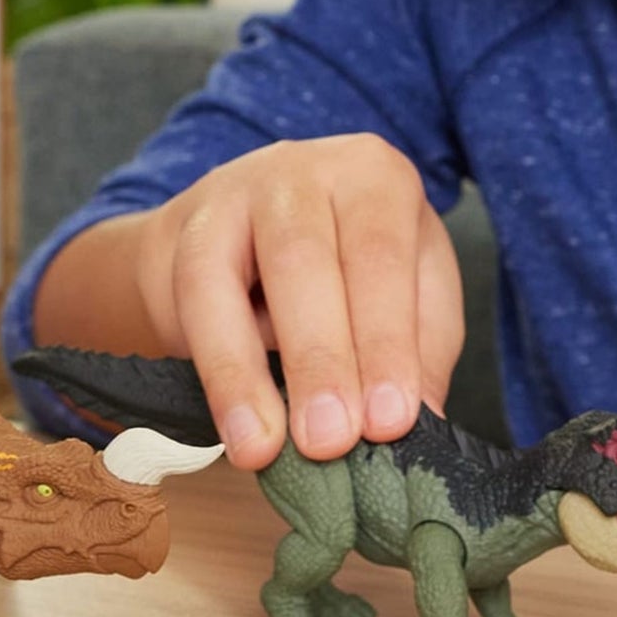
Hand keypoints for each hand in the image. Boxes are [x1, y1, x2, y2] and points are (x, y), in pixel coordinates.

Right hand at [132, 134, 463, 469]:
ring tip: (272, 447)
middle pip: (318, 262)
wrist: (227, 241)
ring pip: (251, 278)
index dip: (388, 344)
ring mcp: (246, 189)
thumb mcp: (401, 297)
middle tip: (333, 440)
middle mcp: (314, 168)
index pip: (386, 261)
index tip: (389, 422)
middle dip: (327, 360)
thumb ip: (419, 353)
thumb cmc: (337, 272)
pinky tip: (238, 430)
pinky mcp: (191, 226)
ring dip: (261, 371)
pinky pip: (203, 300)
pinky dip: (222, 374)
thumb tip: (425, 423)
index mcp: (379, 179)